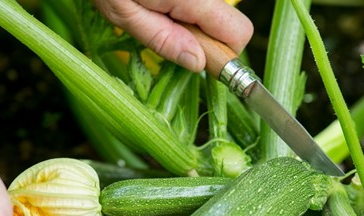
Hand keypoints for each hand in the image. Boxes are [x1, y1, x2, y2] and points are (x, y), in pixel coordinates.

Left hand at [93, 0, 252, 71]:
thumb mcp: (125, 14)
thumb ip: (163, 39)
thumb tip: (197, 62)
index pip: (238, 34)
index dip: (221, 55)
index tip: (197, 61)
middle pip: (234, 25)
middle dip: (211, 40)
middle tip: (175, 38)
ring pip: (217, 13)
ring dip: (196, 24)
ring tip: (159, 14)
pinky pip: (204, 3)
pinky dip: (188, 10)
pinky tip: (160, 4)